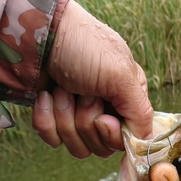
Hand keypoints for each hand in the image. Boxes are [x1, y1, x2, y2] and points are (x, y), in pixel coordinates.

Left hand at [32, 0, 152, 158]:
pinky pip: (53, 140)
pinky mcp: (53, 119)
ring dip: (65, 117)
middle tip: (81, 92)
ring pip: (77, 146)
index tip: (103, 118)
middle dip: (85, 122)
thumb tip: (145, 142)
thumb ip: (140, 112)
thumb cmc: (83, 47)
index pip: (127, 140)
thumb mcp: (121, 76)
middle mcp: (106, 111)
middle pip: (101, 147)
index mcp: (127, 100)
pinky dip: (46, 119)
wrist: (35, 33)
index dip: (112, 135)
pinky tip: (44, 96)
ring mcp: (77, 117)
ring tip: (61, 89)